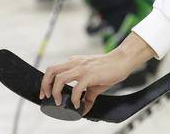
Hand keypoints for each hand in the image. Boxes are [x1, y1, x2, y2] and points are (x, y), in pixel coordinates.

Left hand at [39, 33, 155, 113]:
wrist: (123, 60)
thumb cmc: (110, 68)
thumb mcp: (95, 82)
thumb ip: (87, 95)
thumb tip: (84, 109)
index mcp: (75, 63)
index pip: (54, 70)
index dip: (46, 82)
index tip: (46, 94)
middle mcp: (75, 63)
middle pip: (51, 71)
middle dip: (45, 85)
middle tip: (47, 97)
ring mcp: (82, 68)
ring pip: (59, 78)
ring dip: (56, 92)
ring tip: (60, 102)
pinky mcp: (90, 74)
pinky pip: (76, 88)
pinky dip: (74, 98)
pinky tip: (78, 104)